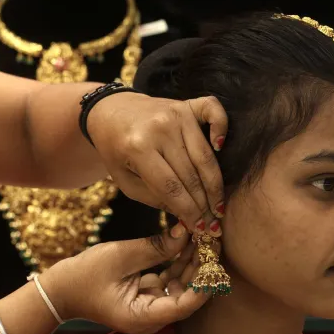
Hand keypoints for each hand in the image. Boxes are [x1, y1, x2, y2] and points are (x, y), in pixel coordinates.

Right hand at [39, 223, 209, 333]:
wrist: (60, 289)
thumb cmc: (84, 275)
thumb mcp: (121, 256)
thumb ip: (156, 247)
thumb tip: (186, 231)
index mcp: (143, 317)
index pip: (184, 305)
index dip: (204, 283)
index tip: (214, 259)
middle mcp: (152, 318)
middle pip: (187, 295)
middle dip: (202, 267)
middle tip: (212, 238)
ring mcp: (152, 309)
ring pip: (182, 286)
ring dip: (193, 261)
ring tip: (204, 235)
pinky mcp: (150, 297)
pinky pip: (171, 280)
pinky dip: (179, 262)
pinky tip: (188, 240)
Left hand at [86, 92, 227, 236]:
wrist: (112, 112)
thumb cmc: (118, 151)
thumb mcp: (125, 181)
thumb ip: (155, 199)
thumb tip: (188, 219)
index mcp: (138, 148)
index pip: (171, 187)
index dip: (188, 211)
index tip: (199, 229)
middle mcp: (160, 129)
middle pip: (191, 175)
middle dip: (204, 205)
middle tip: (213, 225)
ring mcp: (176, 114)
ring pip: (205, 155)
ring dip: (216, 185)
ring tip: (219, 207)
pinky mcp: (187, 105)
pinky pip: (213, 111)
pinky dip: (222, 128)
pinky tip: (220, 148)